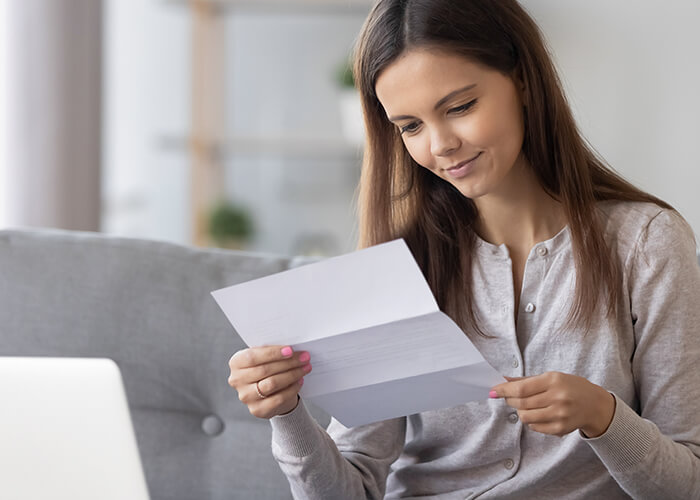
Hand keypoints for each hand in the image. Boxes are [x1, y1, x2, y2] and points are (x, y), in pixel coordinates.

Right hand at [228, 345, 311, 418]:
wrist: (269, 393)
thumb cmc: (268, 369)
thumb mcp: (265, 357)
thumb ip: (272, 352)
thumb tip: (291, 349)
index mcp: (236, 363)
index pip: (253, 357)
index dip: (272, 353)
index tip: (290, 350)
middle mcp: (237, 380)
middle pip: (264, 370)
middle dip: (288, 363)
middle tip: (305, 358)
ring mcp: (246, 396)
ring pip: (272, 384)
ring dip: (292, 374)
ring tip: (305, 368)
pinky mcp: (257, 410)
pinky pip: (278, 398)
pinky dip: (292, 389)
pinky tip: (300, 381)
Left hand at [490, 371, 614, 437]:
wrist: (595, 405)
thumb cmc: (570, 387)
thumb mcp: (551, 377)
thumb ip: (526, 380)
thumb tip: (503, 380)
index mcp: (554, 381)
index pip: (522, 388)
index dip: (504, 390)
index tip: (493, 391)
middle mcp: (557, 398)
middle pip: (521, 403)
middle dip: (510, 400)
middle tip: (509, 397)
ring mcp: (560, 415)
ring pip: (525, 416)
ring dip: (520, 411)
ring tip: (526, 406)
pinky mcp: (560, 429)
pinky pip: (534, 427)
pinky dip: (530, 421)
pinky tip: (538, 414)